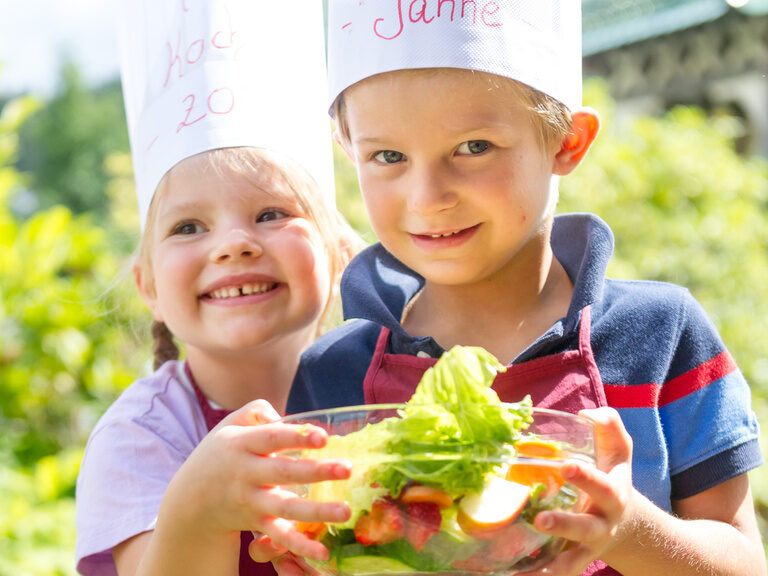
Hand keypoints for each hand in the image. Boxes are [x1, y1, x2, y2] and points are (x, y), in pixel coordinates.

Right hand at [163, 399, 351, 561]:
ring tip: (345, 512)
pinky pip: (278, 536)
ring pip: (284, 508)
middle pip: (283, 472)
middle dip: (316, 471)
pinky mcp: (255, 523)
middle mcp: (245, 473)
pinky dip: (299, 546)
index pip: (272, 437)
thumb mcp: (230, 425)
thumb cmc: (222, 453)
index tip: (324, 437)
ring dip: (316, 511)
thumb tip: (282, 415)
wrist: (190, 499)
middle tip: (347, 469)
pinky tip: (322, 552)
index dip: (297, 437)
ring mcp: (250, 501)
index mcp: (241, 444)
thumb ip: (257, 411)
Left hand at [517, 407, 632, 574]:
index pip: (602, 484)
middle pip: (585, 528)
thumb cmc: (611, 476)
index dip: (585, 477)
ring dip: (551, 565)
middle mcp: (602, 524)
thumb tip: (587, 413)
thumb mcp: (617, 450)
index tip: (565, 466)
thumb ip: (609, 426)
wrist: (625, 522)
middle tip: (539, 520)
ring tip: (525, 569)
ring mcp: (587, 547)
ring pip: (572, 560)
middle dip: (563, 525)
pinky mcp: (573, 561)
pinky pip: (557, 572)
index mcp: (613, 494)